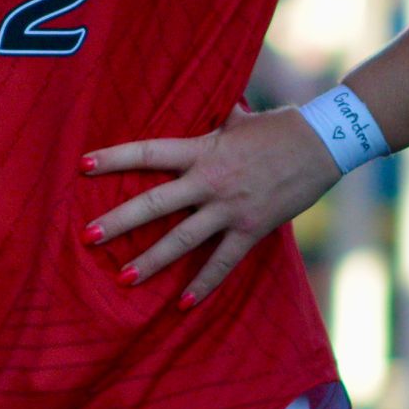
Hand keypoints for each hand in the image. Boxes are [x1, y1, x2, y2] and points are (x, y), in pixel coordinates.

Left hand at [81, 106, 343, 303]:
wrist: (324, 144)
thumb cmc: (281, 127)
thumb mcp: (240, 117)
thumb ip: (215, 119)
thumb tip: (205, 103)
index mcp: (202, 150)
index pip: (149, 152)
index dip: (115, 158)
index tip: (84, 165)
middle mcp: (210, 181)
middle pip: (155, 203)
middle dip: (120, 221)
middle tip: (89, 236)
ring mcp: (230, 208)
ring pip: (182, 239)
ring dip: (152, 261)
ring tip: (124, 279)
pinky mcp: (252, 229)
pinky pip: (222, 262)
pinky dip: (203, 284)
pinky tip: (183, 304)